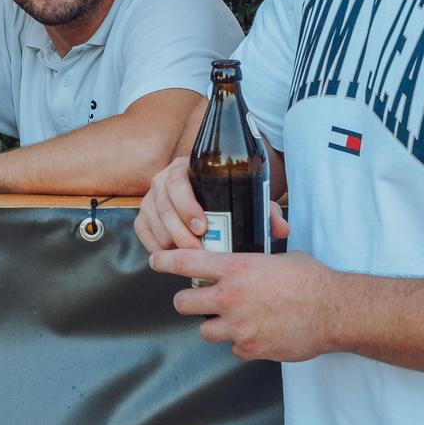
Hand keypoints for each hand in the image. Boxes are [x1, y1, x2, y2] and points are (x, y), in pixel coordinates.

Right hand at [133, 156, 289, 250]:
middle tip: (199, 251)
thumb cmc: (230, 195)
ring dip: (169, 242)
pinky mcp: (143, 215)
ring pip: (151, 221)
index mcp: (184, 168)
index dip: (187, 206)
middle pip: (163, 206)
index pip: (177, 183)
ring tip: (189, 256)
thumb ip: (265, 211)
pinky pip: (142, 231)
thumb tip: (281, 228)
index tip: (202, 227)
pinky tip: (172, 256)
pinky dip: (155, 246)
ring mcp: (150, 198)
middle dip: (180, 232)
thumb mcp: (249, 198)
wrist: (211, 190)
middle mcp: (162, 180)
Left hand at [154, 248, 341, 362]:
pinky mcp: (251, 349)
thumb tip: (246, 263)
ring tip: (233, 320)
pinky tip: (258, 334)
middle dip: (186, 302)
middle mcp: (230, 297)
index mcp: (235, 269)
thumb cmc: (311, 279)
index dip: (164, 261)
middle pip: (182, 303)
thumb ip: (253, 263)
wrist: (335, 311)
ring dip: (215, 326)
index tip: (155, 261)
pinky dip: (242, 344)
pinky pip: (234, 348)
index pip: (185, 262)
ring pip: (205, 330)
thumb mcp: (278, 258)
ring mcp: (238, 326)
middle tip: (197, 300)